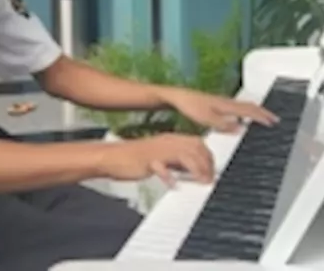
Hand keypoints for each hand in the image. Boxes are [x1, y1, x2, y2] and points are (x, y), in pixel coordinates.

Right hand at [97, 133, 214, 185]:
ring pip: (185, 155)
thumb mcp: (161, 159)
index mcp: (171, 139)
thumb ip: (177, 163)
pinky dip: (171, 176)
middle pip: (196, 147)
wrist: (111, 157)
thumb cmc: (135, 160)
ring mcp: (158, 149)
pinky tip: (174, 184)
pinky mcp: (148, 159)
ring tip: (201, 182)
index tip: (212, 172)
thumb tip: (194, 172)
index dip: (208, 158)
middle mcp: (167, 141)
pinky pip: (164, 166)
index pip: (198, 143)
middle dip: (207, 164)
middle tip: (209, 180)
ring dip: (197, 169)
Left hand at [158, 87, 278, 132]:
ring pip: (244, 105)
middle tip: (275, 119)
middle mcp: (226, 102)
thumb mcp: (206, 119)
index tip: (273, 122)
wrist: (178, 97)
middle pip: (250, 106)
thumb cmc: (190, 106)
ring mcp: (222, 102)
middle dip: (263, 112)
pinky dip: (246, 111)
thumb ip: (223, 124)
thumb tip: (240, 127)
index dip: (262, 116)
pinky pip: (237, 107)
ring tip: (264, 117)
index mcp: (226, 105)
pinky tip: (242, 117)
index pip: (249, 110)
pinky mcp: (218, 103)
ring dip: (256, 111)